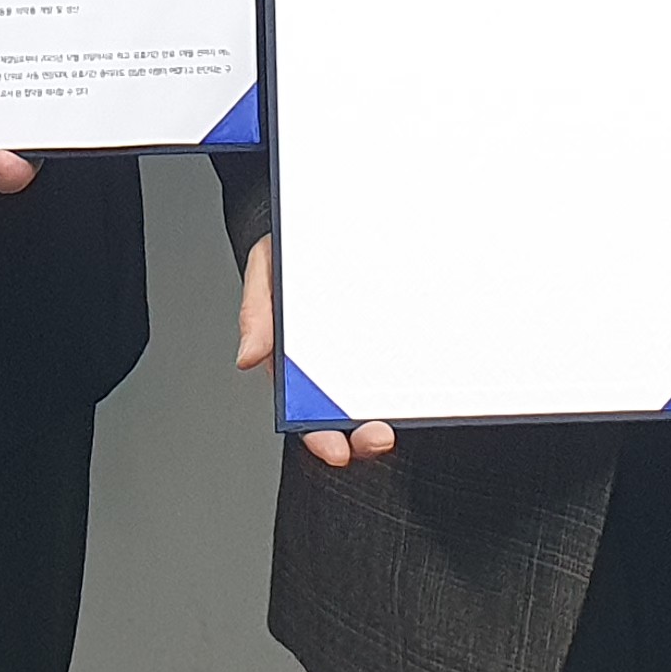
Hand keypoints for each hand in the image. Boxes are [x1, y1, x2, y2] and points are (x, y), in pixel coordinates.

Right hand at [236, 237, 394, 468]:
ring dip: (387, 415)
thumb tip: (248, 358)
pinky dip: (410, 382)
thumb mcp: (265, 269)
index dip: (319, 436)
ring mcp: (361, 353)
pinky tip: (422, 385)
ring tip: (400, 420)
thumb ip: (255, 313)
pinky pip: (399, 364)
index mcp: (293, 362)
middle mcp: (329, 366)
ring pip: (376, 398)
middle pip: (346, 415)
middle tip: (378, 437)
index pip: (305, 411)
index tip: (336, 449)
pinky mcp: (387, 335)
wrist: (319, 222)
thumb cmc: (289, 250)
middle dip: (362, 437)